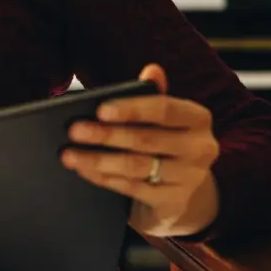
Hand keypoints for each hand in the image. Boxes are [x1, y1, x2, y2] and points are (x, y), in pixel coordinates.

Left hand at [62, 64, 221, 237]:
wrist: (180, 191)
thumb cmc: (163, 141)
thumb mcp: (162, 118)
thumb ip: (153, 94)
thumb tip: (153, 70)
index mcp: (198, 118)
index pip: (165, 109)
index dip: (132, 109)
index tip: (100, 109)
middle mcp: (201, 148)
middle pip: (147, 139)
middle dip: (106, 135)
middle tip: (74, 131)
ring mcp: (190, 177)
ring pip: (137, 166)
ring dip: (98, 160)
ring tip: (69, 154)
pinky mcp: (174, 201)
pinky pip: (133, 188)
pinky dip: (105, 178)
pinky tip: (84, 170)